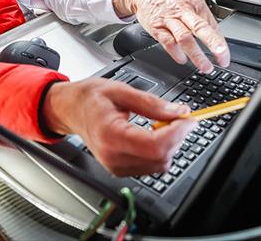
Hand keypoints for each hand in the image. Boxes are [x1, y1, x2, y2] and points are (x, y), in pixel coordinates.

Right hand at [42, 79, 196, 175]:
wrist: (70, 109)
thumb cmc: (89, 98)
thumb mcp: (121, 90)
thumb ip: (152, 103)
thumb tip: (179, 112)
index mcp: (110, 135)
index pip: (155, 145)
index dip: (178, 132)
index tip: (189, 118)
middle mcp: (112, 157)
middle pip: (160, 158)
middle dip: (177, 137)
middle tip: (178, 116)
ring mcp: (116, 167)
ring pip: (159, 165)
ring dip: (169, 144)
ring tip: (162, 123)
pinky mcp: (120, 170)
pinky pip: (151, 166)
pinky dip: (160, 151)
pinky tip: (153, 133)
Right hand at [113, 0, 229, 72]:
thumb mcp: (189, 1)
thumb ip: (201, 19)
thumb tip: (216, 38)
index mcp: (195, 4)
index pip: (212, 25)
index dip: (221, 43)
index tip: (225, 57)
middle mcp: (183, 11)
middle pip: (200, 28)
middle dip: (213, 44)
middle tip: (222, 59)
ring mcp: (169, 19)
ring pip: (184, 37)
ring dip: (196, 54)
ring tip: (204, 67)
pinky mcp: (156, 27)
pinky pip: (167, 42)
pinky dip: (176, 53)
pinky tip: (182, 60)